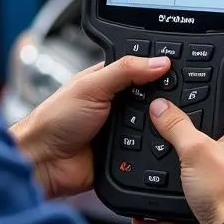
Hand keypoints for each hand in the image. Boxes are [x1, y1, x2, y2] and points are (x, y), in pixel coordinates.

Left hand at [11, 55, 170, 200]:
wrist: (44, 162)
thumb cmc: (54, 119)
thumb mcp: (91, 86)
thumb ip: (125, 70)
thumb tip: (159, 61)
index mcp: (108, 81)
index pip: (142, 70)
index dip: (159, 70)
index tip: (179, 70)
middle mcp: (116, 104)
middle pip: (152, 99)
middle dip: (161, 102)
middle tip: (173, 101)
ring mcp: (122, 130)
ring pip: (154, 125)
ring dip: (157, 127)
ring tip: (166, 123)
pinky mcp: (125, 154)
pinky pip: (148, 151)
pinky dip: (152, 149)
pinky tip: (157, 145)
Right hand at [131, 79, 223, 223]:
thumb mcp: (195, 150)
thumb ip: (175, 126)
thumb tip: (162, 108)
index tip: (216, 74)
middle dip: (198, 128)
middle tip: (175, 118)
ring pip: (207, 169)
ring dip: (183, 170)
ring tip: (159, 163)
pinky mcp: (223, 210)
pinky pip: (192, 204)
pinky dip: (170, 206)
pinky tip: (149, 209)